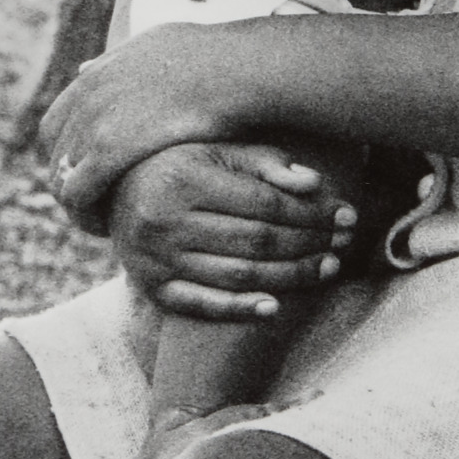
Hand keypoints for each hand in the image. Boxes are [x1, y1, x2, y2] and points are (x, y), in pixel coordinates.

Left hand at [42, 23, 248, 226]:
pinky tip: (106, 229)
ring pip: (61, 174)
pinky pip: (76, 193)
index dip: (68, 150)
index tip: (89, 173)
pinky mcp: (109, 150)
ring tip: (100, 223)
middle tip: (92, 203)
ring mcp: (96, 120)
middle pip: (54, 147)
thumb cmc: (221, 61)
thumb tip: (87, 67)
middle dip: (66, 177)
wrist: (239, 67)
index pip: (59, 119)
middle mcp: (90, 92)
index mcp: (101, 71)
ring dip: (76, 201)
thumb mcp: (159, 44)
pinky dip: (83, 215)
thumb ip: (122, 60)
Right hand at [112, 143, 358, 319]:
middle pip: (256, 240)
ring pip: (238, 275)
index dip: (311, 211)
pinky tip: (276, 306)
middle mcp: (164, 220)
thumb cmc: (181, 164)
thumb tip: (315, 183)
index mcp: (183, 178)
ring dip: (290, 276)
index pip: (264, 203)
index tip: (346, 213)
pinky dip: (240, 309)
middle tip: (344, 241)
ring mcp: (156, 259)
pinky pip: (203, 305)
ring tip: (327, 267)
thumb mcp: (217, 149)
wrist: (112, 195)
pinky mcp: (152, 289)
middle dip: (309, 243)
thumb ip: (266, 162)